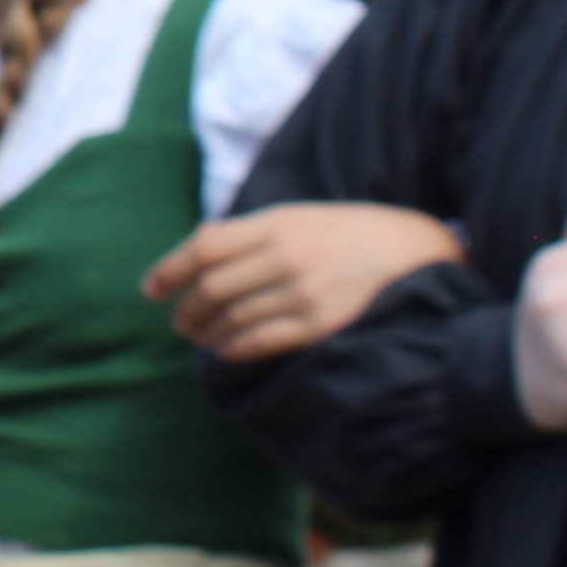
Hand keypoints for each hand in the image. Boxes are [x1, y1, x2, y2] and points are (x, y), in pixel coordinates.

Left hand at [146, 202, 466, 362]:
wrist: (417, 250)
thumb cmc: (350, 232)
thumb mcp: (299, 216)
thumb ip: (250, 232)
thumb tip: (199, 247)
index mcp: (276, 222)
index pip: (204, 248)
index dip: (169, 270)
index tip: (150, 289)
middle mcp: (286, 256)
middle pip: (212, 287)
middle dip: (187, 309)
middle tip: (179, 321)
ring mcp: (304, 292)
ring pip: (234, 317)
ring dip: (207, 332)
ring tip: (199, 337)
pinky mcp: (322, 324)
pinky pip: (263, 341)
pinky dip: (235, 348)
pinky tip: (226, 350)